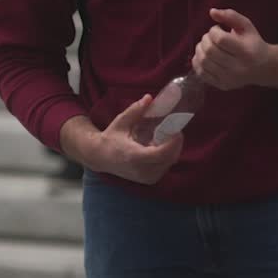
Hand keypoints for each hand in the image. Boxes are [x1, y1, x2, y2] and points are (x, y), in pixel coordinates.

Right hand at [65, 96, 184, 184]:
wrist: (101, 157)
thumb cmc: (111, 138)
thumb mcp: (121, 121)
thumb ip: (135, 110)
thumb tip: (149, 98)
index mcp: (133, 156)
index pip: (160, 154)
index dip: (172, 143)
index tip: (176, 130)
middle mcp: (140, 170)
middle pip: (168, 159)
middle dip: (176, 144)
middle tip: (175, 129)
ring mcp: (145, 177)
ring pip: (169, 164)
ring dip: (173, 150)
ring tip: (169, 137)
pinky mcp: (148, 180)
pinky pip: (165, 168)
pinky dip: (168, 157)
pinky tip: (163, 147)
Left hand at [191, 9, 273, 90]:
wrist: (263, 68)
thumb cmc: (253, 43)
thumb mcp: (246, 26)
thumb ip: (230, 16)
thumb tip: (212, 12)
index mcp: (246, 51)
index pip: (220, 39)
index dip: (214, 31)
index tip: (218, 29)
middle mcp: (238, 68)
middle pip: (210, 51)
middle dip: (205, 39)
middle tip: (210, 37)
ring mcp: (229, 79)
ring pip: (203, 62)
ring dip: (199, 50)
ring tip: (206, 45)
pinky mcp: (222, 86)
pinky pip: (201, 74)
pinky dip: (197, 62)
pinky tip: (203, 56)